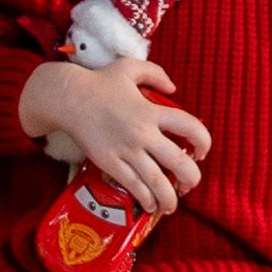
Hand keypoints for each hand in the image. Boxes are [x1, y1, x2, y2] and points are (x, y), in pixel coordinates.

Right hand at [17, 57, 210, 212]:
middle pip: (178, 162)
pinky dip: (145, 199)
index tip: (201, 152)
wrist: (68, 98)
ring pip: (157, 182)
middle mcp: (143, 133)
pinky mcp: (110, 163)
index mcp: (151, 110)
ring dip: (169, 198)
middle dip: (191, 178)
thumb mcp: (130, 67)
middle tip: (190, 184)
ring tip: (172, 205)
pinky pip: (133, 186)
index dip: (204, 142)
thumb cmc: (99, 82)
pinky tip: (150, 205)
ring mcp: (126, 151)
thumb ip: (156, 73)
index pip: (190, 127)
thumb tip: (173, 89)